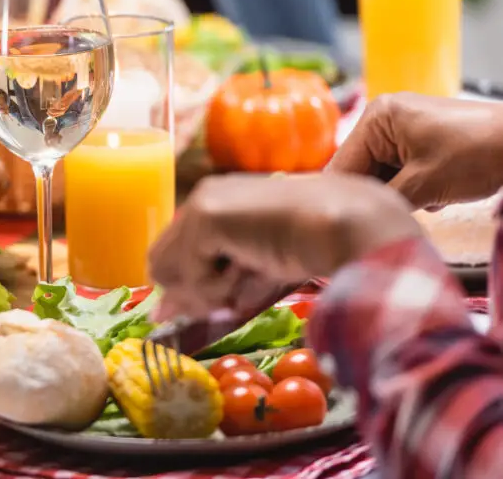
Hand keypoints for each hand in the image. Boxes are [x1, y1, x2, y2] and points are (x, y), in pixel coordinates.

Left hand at [149, 173, 420, 321]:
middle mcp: (203, 197)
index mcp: (218, 203)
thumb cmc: (314, 250)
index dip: (191, 286)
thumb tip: (162, 313)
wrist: (349, 226)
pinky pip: (188, 275)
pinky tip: (250, 269)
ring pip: (167, 273)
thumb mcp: (254, 275)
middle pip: (161, 265)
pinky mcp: (206, 217)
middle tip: (237, 295)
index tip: (221, 304)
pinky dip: (218, 288)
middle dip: (194, 293)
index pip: (175, 254)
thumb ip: (209, 291)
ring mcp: (201, 204)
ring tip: (250, 276)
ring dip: (208, 291)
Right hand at [326, 92, 502, 208]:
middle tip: (401, 212)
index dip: (348, 198)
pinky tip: (435, 193)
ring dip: (398, 193)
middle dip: (380, 194)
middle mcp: (383, 117)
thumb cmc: (478, 154)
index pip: (343, 166)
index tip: (353, 223)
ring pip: (381, 172)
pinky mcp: (418, 137)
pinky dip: (412, 186)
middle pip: (361, 169)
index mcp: (376, 117)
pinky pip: (398, 168)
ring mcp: (401, 126)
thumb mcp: (424, 184)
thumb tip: (355, 217)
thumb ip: (382, 200)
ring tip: (426, 199)